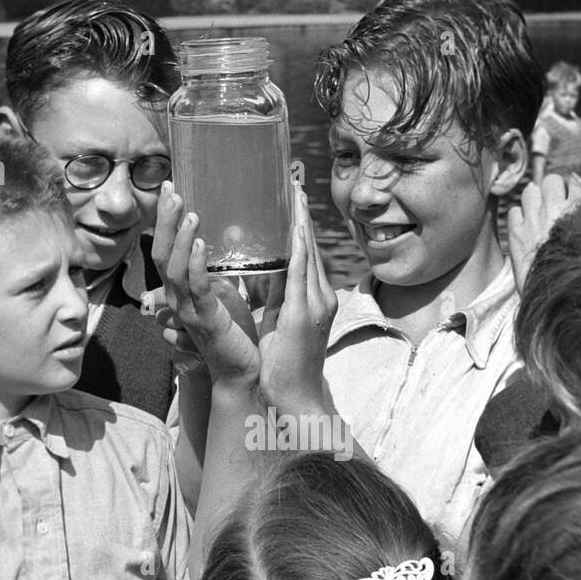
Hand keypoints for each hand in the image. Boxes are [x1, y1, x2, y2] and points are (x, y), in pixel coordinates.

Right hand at [152, 182, 261, 383]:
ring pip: (173, 270)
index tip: (172, 189)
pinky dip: (194, 266)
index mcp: (184, 291)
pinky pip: (196, 290)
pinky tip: (199, 244)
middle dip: (165, 221)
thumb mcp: (229, 295)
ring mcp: (189, 312)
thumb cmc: (237, 336)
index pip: (167, 250)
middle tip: (171, 189)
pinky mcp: (206, 322)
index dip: (166, 221)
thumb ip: (222, 270)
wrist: (244, 374)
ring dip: (180, 238)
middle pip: (161, 254)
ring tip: (190, 212)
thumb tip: (230, 236)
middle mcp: (179, 300)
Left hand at [257, 183, 337, 411]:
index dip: (298, 224)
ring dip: (301, 223)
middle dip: (302, 215)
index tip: (291, 197)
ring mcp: (317, 305)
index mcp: (312, 298)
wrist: (295, 397)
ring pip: (309, 254)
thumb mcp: (276, 321)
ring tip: (294, 193)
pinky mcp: (305, 314)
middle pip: (311, 247)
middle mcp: (320, 296)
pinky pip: (302, 275)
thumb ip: (272, 296)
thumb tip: (260, 272)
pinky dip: (300, 249)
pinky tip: (294, 228)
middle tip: (294, 183)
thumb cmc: (283, 365)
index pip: (306, 253)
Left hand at [506, 173, 580, 289]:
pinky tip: (528, 229)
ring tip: (541, 215)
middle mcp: (555, 209)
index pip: (576, 179)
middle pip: (551, 180)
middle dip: (554, 190)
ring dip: (535, 200)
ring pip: (529, 191)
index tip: (574, 201)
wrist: (560, 294)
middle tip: (557, 207)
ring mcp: (534, 220)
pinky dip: (519, 217)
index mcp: (580, 207)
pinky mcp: (517, 235)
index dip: (574, 189)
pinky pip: (513, 211)